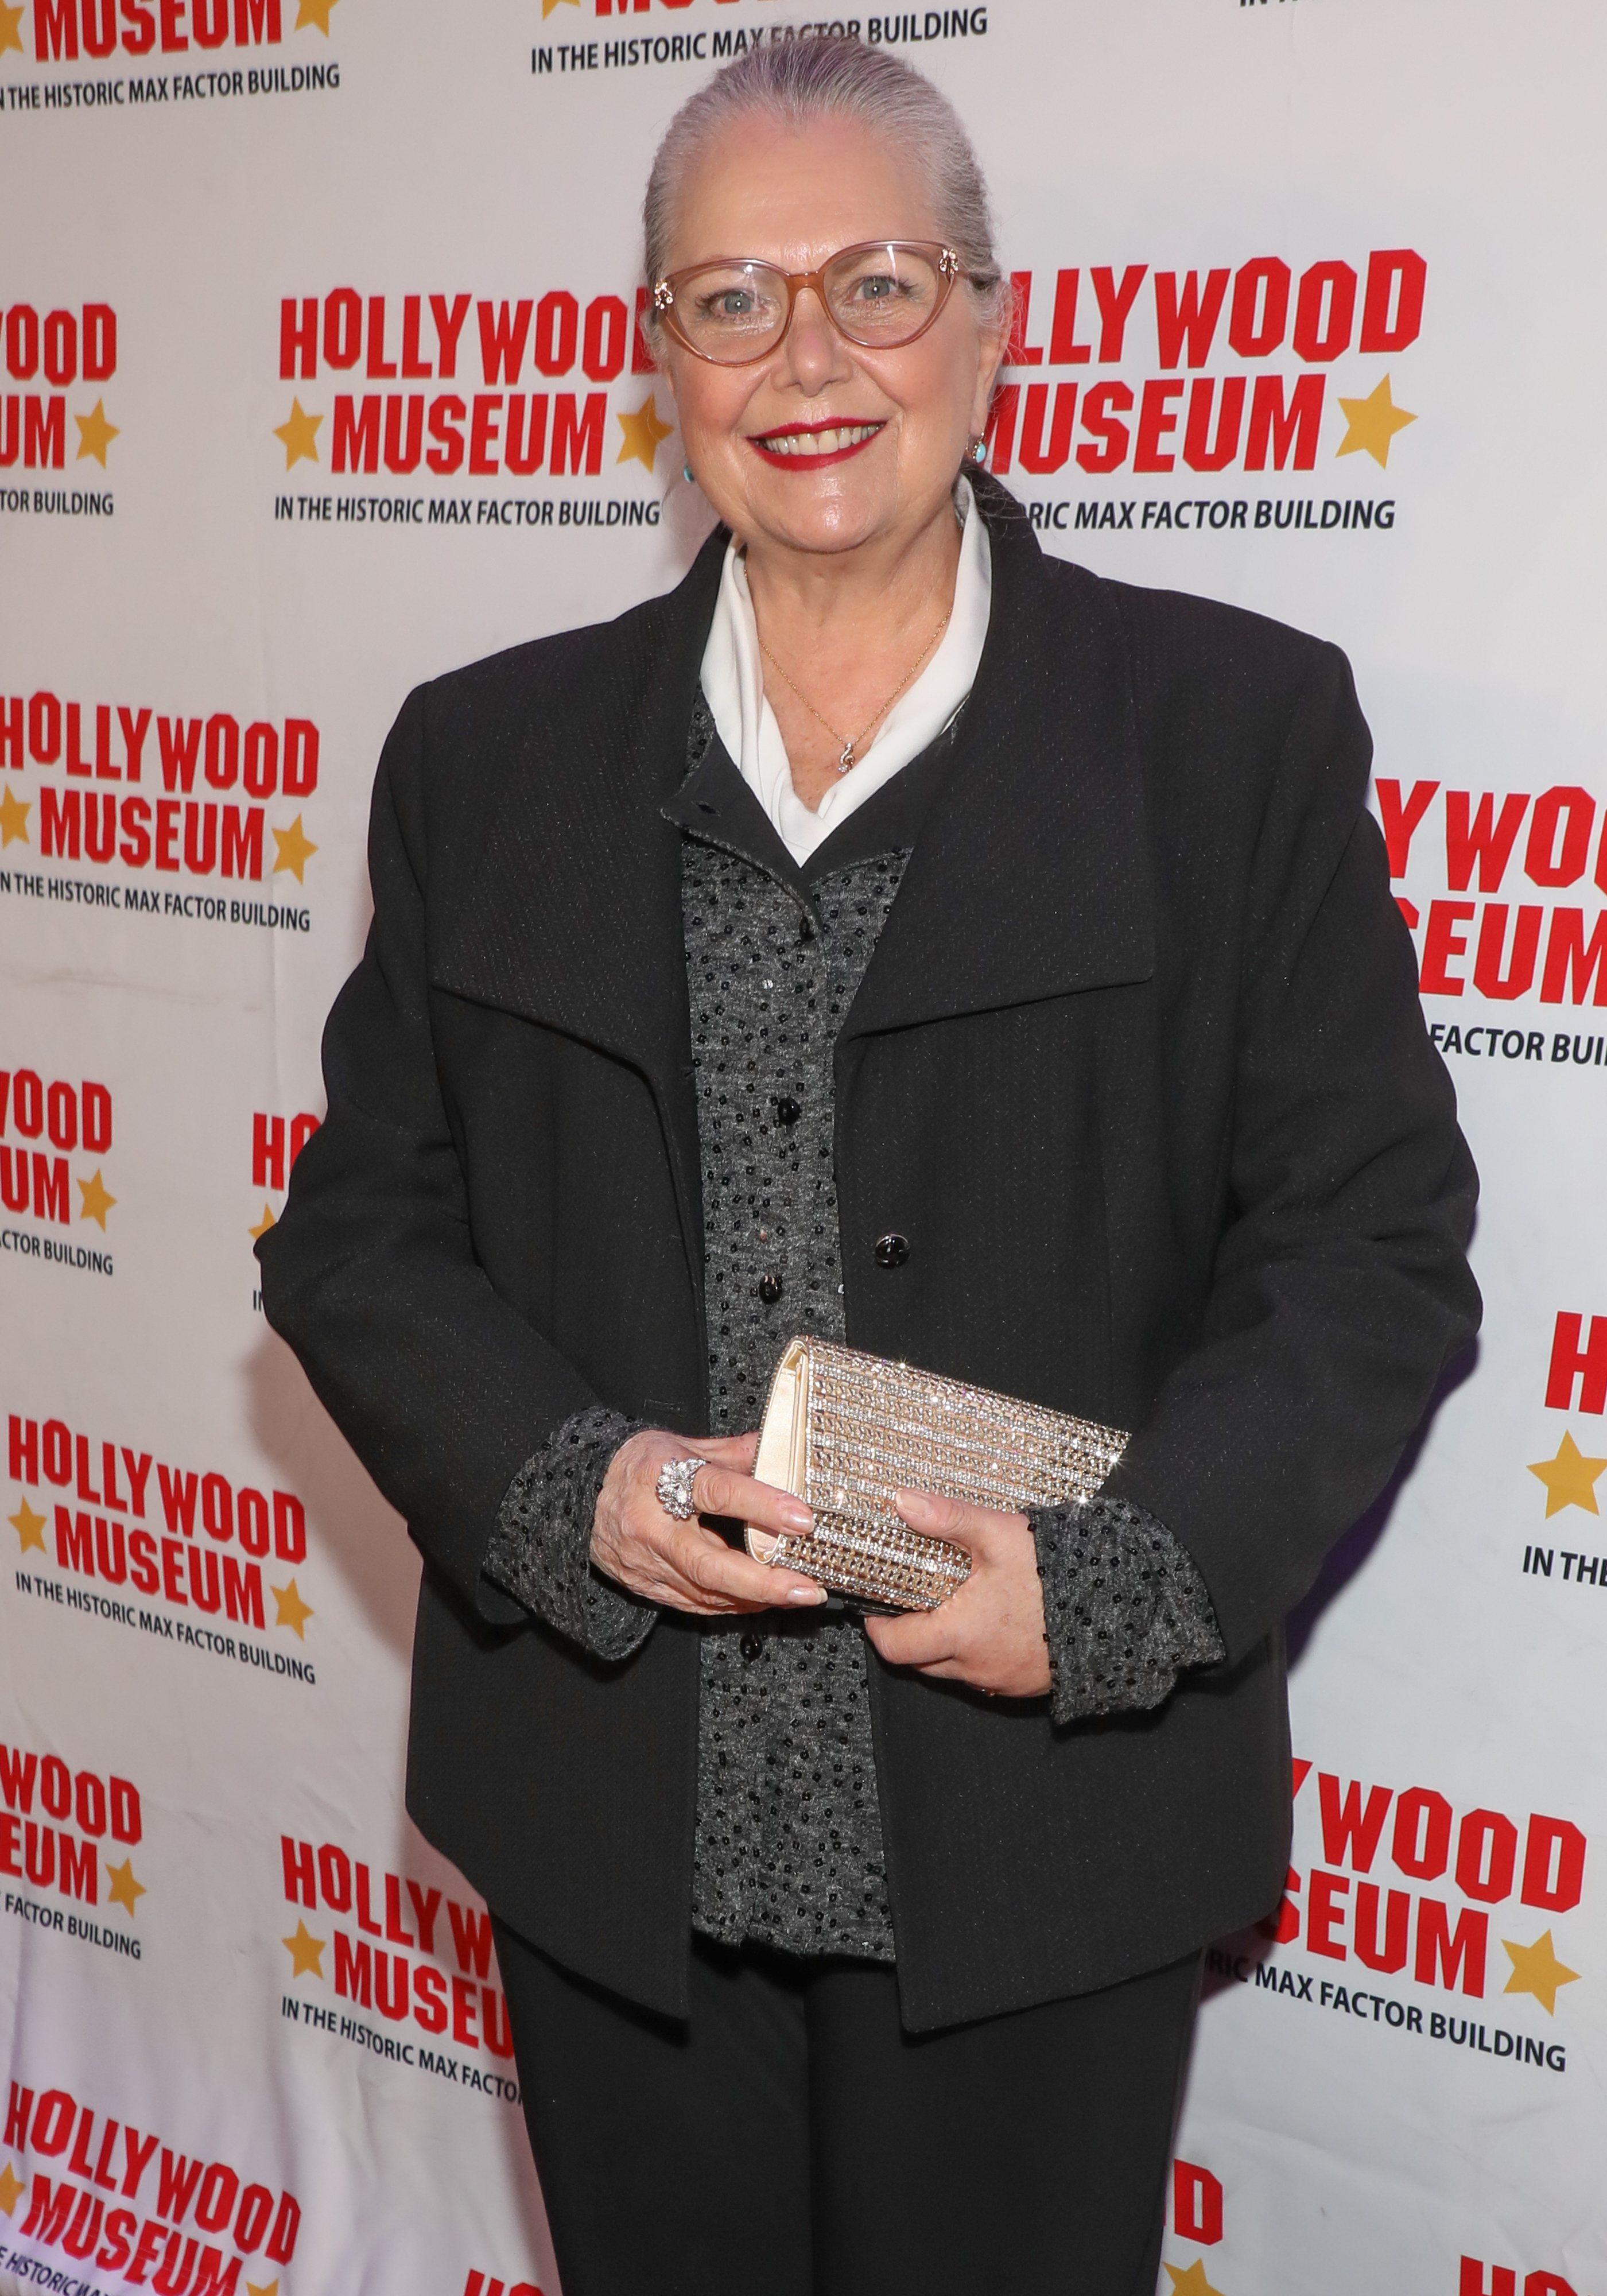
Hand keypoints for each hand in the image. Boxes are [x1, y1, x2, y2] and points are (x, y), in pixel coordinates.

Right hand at [592, 1429, 828, 1616]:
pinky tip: (759, 1601)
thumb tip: (780, 1449)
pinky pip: (692, 1605)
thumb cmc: (635, 1465)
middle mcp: (651, 1525)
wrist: (578, 1493)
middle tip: (807, 1588)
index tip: (801, 1518)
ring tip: (796, 1595)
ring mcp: (644, 1562)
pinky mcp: (643, 1585)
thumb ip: (733, 1453)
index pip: (717, 1492)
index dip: (762, 1505)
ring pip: (705, 1592)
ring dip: (755, 1598)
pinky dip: (730, 1606)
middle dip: (764, 1582)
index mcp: (661, 1477)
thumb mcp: (682, 1445)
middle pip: (710, 1565)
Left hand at [863, 1489, 1051, 1697]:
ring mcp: (1003, 1681)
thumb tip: (901, 1502)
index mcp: (960, 1634)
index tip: (877, 1604)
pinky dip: (978, 1653)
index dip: (878, 1627)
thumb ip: (947, 1518)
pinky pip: (987, 1675)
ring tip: (957, 1604)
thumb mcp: (999, 1534)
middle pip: (921, 1662)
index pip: (895, 1647)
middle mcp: (977, 1667)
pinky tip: (993, 1621)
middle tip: (915, 1598)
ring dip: (946, 1644)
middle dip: (911, 1634)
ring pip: (954, 1669)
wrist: (1122, 1607)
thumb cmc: (1060, 1574)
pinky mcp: (1028, 1684)